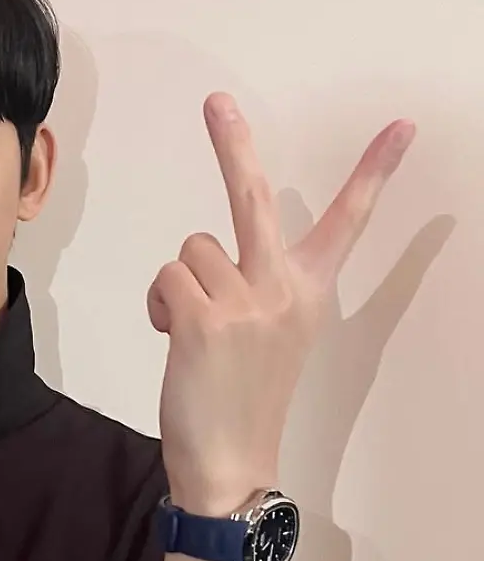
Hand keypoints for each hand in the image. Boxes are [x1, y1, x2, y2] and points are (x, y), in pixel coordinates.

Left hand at [148, 92, 415, 515]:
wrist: (231, 460)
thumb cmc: (241, 393)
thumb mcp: (270, 333)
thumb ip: (254, 285)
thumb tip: (205, 255)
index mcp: (309, 292)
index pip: (347, 223)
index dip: (373, 173)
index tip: (400, 127)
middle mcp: (285, 289)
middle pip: (255, 200)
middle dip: (234, 146)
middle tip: (216, 101)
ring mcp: (247, 302)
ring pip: (190, 249)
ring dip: (180, 283)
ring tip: (193, 328)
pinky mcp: (204, 319)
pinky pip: (167, 276)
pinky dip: (160, 303)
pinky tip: (175, 337)